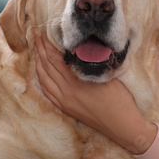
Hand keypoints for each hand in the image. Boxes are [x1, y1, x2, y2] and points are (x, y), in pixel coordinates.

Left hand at [35, 34, 156, 154]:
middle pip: (47, 67)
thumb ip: (91, 63)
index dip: (48, 45)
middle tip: (37, 37)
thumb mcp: (107, 75)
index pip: (56, 59)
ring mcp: (65, 102)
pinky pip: (48, 92)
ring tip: (36, 51)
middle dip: (41, 50)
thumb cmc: (119, 99)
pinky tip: (41, 72)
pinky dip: (42, 79)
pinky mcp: (66, 109)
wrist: (122, 125)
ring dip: (39, 64)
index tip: (44, 33)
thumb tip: (81, 48)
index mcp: (76, 82)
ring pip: (44, 79)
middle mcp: (66, 93)